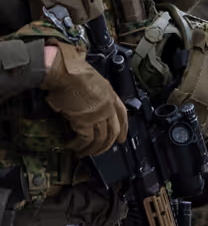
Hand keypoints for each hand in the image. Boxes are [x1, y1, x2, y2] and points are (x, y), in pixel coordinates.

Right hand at [40, 41, 127, 155]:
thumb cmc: (75, 72)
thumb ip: (97, 94)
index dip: (123, 129)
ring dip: (92, 149)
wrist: (65, 73)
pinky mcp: (84, 122)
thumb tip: (89, 103)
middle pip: (113, 131)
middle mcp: (108, 108)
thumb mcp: (95, 81)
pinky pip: (86, 139)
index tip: (121, 139)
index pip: (123, 116)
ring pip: (100, 138)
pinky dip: (79, 146)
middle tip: (99, 151)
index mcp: (111, 96)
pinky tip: (73, 147)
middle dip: (106, 144)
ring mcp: (97, 116)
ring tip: (84, 153)